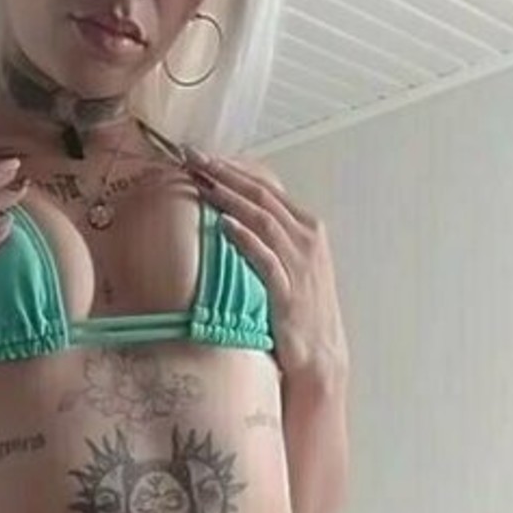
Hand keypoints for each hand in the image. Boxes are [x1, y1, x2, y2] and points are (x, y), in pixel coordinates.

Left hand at [187, 151, 349, 382]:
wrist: (320, 355)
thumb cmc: (300, 312)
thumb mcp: (288, 266)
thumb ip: (269, 239)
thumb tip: (233, 217)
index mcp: (308, 228)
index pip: (266, 188)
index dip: (233, 170)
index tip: (203, 157)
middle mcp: (308, 239)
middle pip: (261, 196)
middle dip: (225, 173)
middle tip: (193, 157)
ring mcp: (300, 263)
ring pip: (263, 219)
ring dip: (230, 198)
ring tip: (201, 181)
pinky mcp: (289, 290)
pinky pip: (266, 258)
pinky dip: (246, 239)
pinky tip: (225, 225)